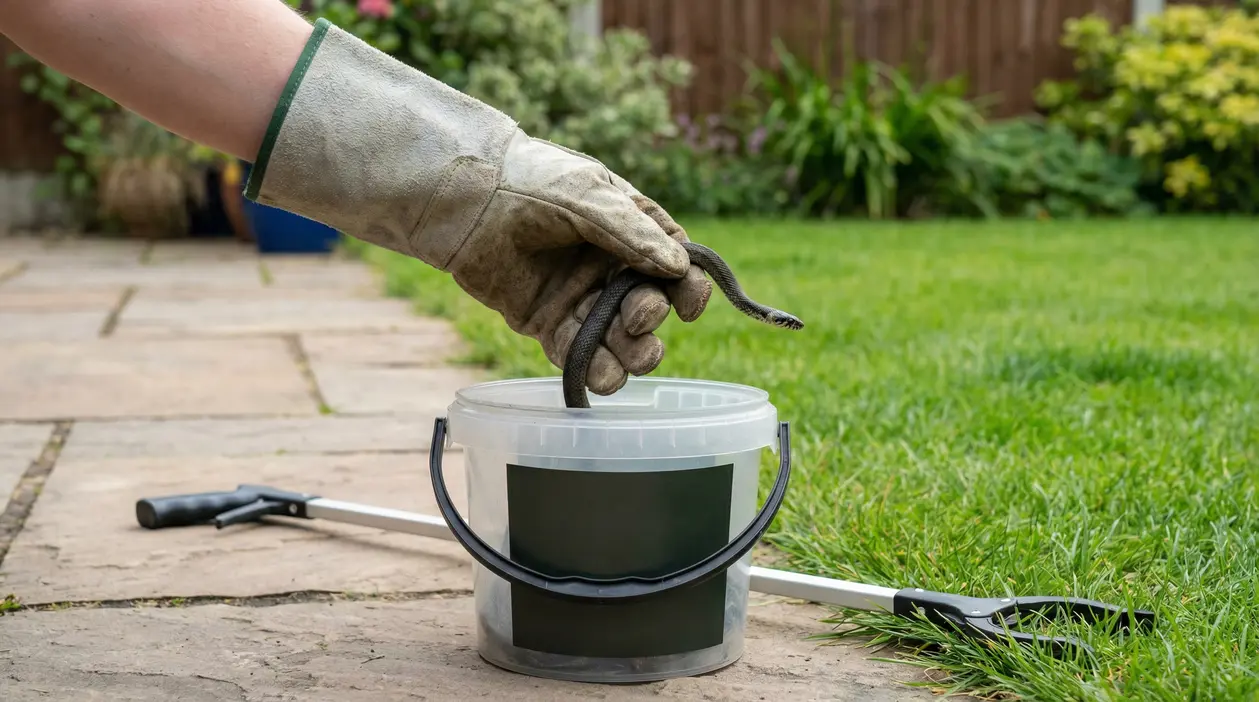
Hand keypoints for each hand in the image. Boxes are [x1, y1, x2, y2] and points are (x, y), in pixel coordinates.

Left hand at [246, 19, 710, 393]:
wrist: (467, 199)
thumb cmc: (532, 182)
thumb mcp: (589, 196)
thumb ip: (633, 232)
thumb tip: (678, 267)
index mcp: (632, 233)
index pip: (675, 268)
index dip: (689, 290)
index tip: (687, 306)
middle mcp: (610, 269)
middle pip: (649, 309)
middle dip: (650, 321)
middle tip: (636, 320)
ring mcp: (580, 298)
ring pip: (618, 340)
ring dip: (629, 356)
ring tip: (627, 360)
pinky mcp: (547, 323)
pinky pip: (577, 353)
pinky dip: (592, 369)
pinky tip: (598, 377)